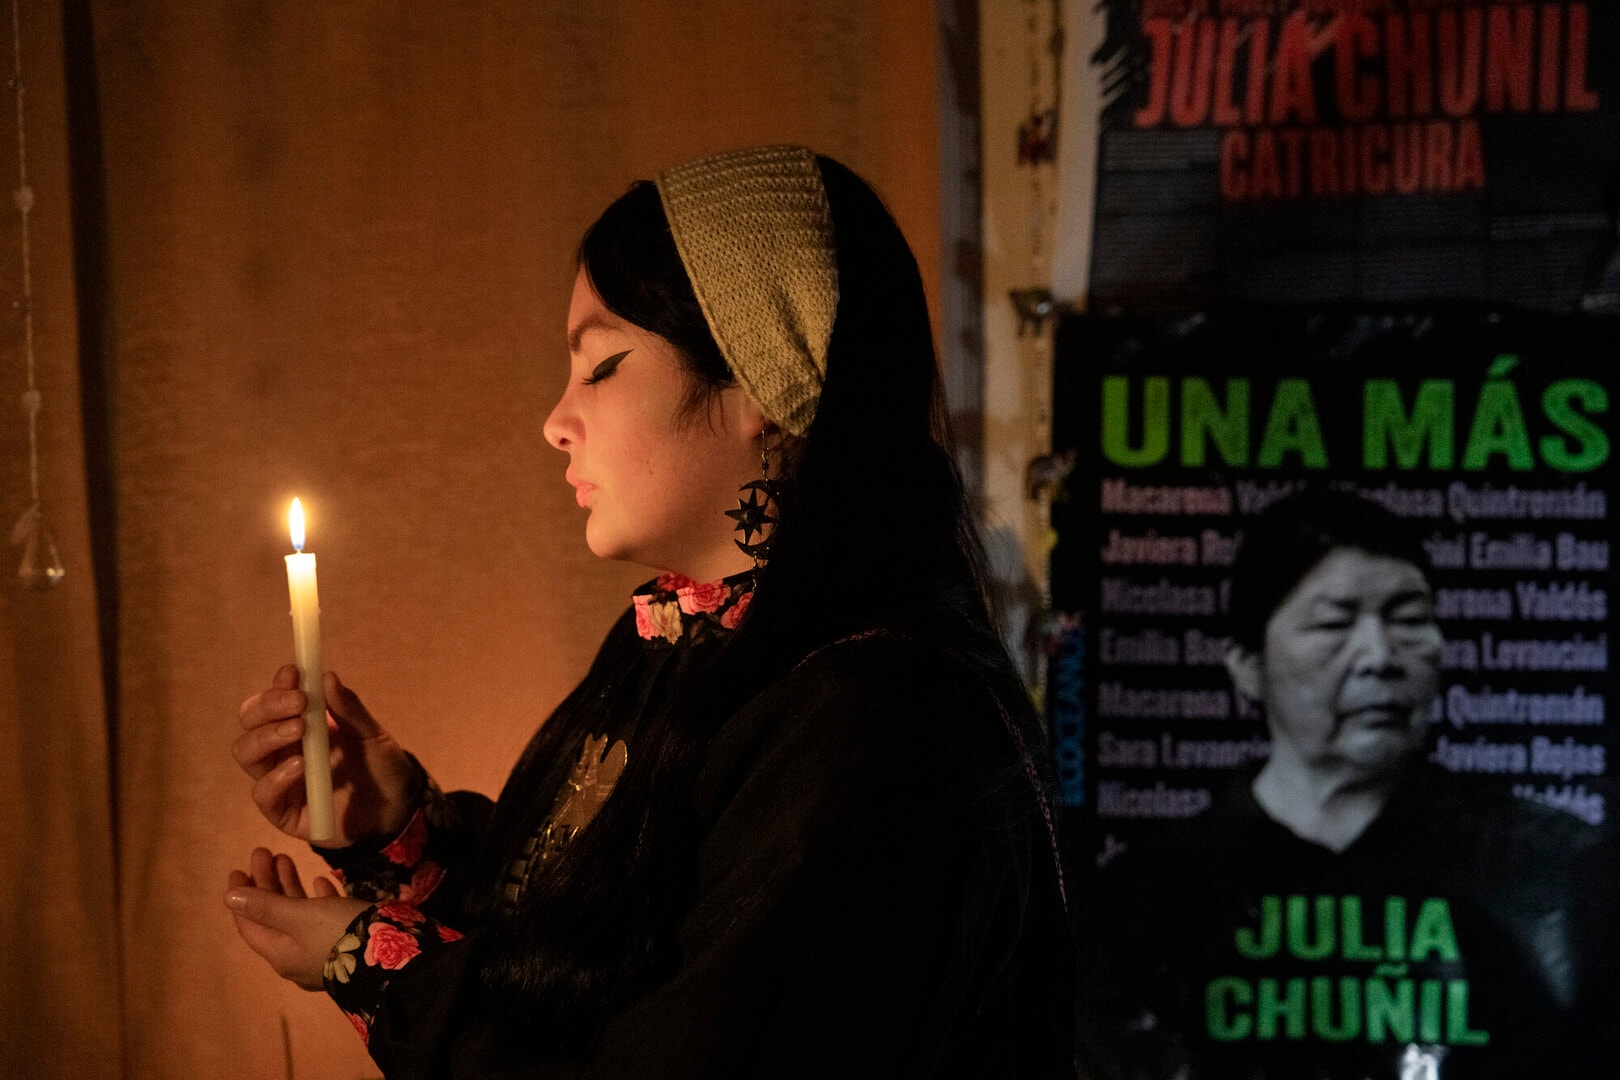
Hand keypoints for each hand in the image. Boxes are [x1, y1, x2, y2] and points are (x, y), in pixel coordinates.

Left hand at [225, 847, 370, 990]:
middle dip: (266, 884)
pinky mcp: (343, 946)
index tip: (238, 869)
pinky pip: (322, 919)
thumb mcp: (300, 915)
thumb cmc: (339, 933)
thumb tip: (229, 898)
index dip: (241, 896)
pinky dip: (317, 899)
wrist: (391, 959)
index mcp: (279, 952)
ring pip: (296, 916)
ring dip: (290, 886)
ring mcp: (320, 952)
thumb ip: (265, 906)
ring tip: (287, 858)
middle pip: (272, 917)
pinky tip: (322, 881)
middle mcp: (295, 956)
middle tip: (265, 853)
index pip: (249, 923)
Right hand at [235, 666, 416, 846]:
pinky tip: (301, 766)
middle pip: (250, 721)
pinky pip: (262, 793)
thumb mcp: (371, 734)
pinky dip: (277, 776)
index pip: (272, 700)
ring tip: (299, 729)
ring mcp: (277, 780)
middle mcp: (281, 750)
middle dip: (268, 706)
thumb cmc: (380, 767)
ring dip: (268, 736)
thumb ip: (349, 709)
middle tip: (299, 702)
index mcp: (298, 724)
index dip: (278, 685)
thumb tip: (327, 677)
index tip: (294, 672)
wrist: (395, 811)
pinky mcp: (281, 812)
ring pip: (246, 752)